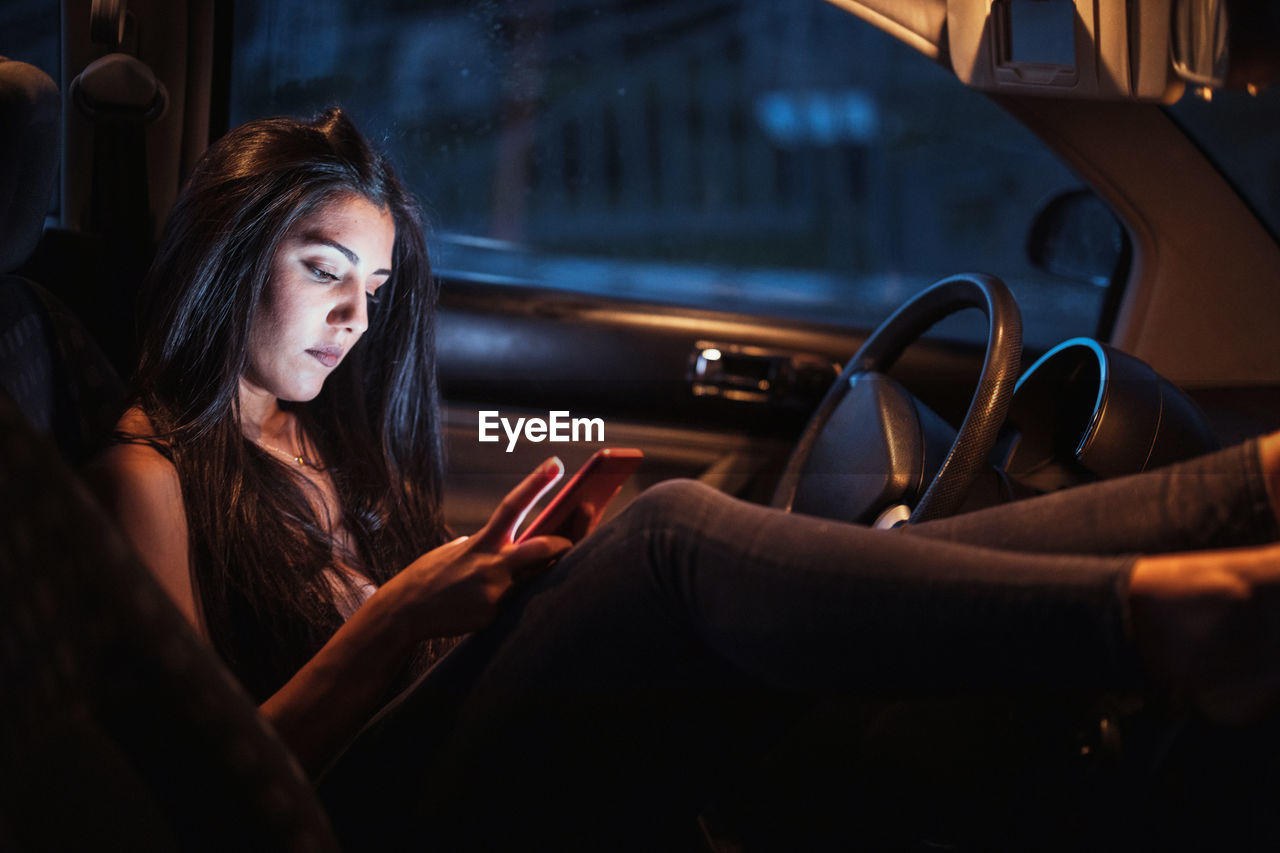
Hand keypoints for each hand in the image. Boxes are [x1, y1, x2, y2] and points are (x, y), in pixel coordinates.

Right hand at [385, 457, 572, 638]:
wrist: (407, 611)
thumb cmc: (435, 575)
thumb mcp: (457, 551)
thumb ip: (486, 545)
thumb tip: (518, 545)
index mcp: (481, 542)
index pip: (512, 505)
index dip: (536, 483)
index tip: (556, 463)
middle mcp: (490, 564)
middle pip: (541, 547)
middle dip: (565, 542)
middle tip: (577, 535)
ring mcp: (494, 592)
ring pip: (540, 578)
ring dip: (555, 570)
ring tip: (565, 564)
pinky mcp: (495, 616)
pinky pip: (524, 605)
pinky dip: (530, 599)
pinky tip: (534, 603)